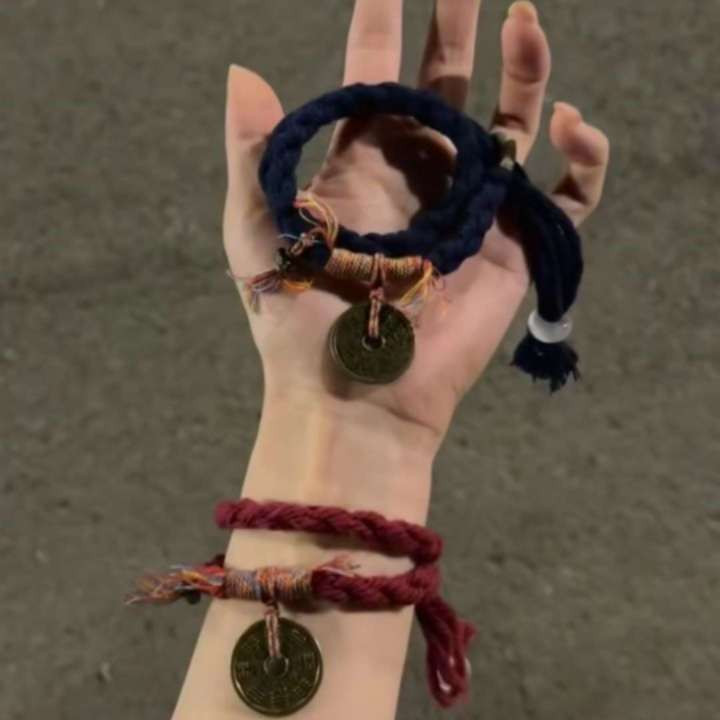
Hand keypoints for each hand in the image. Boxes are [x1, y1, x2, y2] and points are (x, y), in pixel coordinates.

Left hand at [222, 0, 609, 452]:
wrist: (349, 393)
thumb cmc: (293, 319)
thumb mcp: (255, 229)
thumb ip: (252, 152)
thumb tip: (243, 71)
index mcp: (362, 165)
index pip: (377, 75)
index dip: (382, 20)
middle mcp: (420, 177)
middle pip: (450, 85)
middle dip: (458, 27)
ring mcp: (471, 211)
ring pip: (513, 126)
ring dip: (526, 72)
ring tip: (525, 20)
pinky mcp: (512, 251)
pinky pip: (565, 197)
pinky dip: (582, 160)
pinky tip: (571, 124)